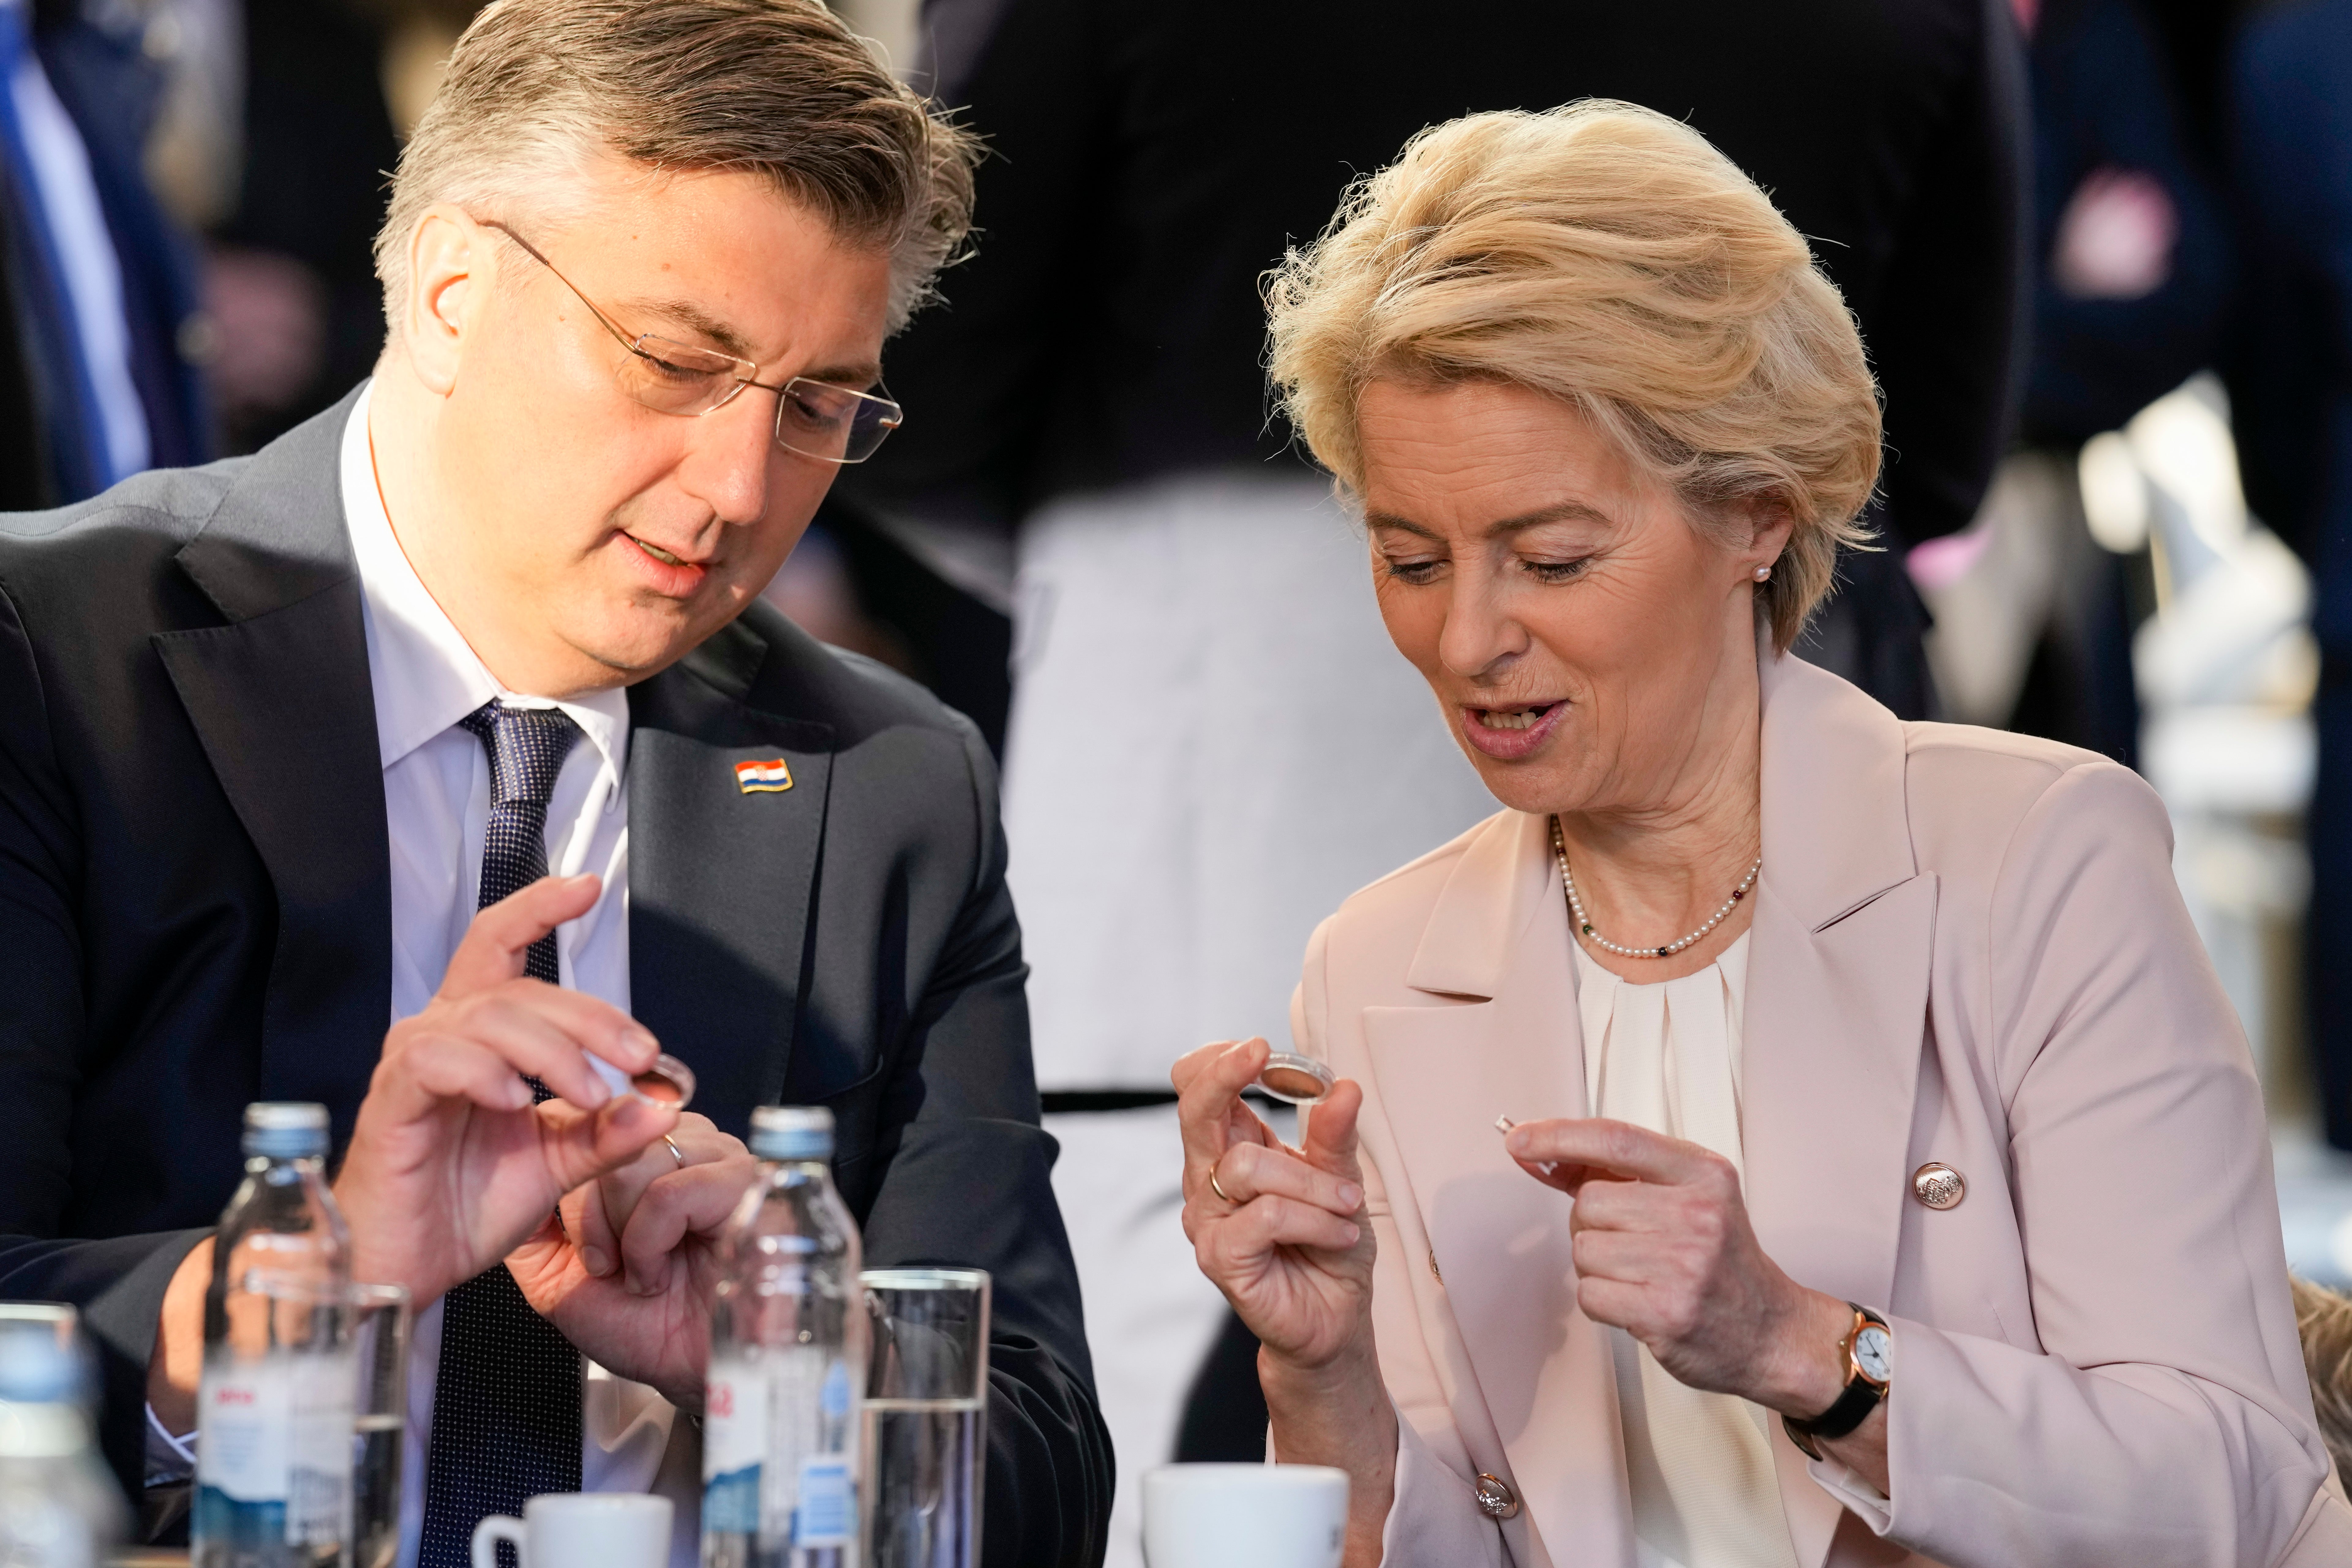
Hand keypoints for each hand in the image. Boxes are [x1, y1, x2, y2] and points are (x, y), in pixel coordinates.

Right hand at [336, 875, 680, 1305]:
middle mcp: (444, 1034)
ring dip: (552, 1051)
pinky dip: (484, 1072)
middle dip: (591, 1017)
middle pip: (523, 989)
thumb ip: (608, 1132)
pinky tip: (516, 1100)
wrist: (408, 1264)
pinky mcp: (391, 1098)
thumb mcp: (559, 1164)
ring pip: (490, 1017)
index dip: (541, 907)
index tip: (589, 886)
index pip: (504, 946)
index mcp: (482, 1036)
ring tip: (587, 1092)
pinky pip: (436, 1058)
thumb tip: (663, 1102)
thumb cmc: (468, 1208)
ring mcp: (414, 1063)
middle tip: (638, 1056)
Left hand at [508, 1114, 758, 1410]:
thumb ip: (529, 1221)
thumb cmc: (638, 1324)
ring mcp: (716, 1155)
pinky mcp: (743, 1181)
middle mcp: (681, 1141)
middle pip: (605, 1141)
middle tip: (610, 1266)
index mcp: (641, 1152)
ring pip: (634, 1163)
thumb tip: (508, 1167)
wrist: (690, 1370)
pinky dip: (650, 1245)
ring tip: (642, 1272)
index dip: (571, 1183)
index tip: (586, 1251)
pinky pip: (669, 1193)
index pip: (584, 1118)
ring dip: (623, 1236)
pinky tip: (661, 1274)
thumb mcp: (556, 1272)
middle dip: (590, 1220)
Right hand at [1175, 1038, 1372, 1370]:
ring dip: (1312, 1182)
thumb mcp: (1342, 1179)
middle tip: (1261, 1053)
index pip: (1197, 1088)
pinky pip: (1264, 1216)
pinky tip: (1338, 1234)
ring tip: (1348, 1207)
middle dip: (1225, 1075)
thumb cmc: (1330, 1244)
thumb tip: (1344, 1086)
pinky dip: (1312, 1219)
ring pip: (1248, 1166)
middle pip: (1194, 1109)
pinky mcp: (1219, 1257)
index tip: (1262, 1046)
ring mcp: (1208, 1219)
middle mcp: (1209, 1178)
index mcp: (1232, 1146)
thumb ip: (1335, 1135)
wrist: (1336, 1316)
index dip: (1219, 1060)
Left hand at [1499, 1117, 1854, 1416]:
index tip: (1519, 1139)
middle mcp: (1696, 1213)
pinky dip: (1602, 1300)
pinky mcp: (1665, 1313)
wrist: (1771, 1332)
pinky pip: (1589, 1293)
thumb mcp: (1686, 1197)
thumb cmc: (1721, 1261)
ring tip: (1641, 1276)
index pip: (1614, 1138)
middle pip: (1588, 1201)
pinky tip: (1638, 1302)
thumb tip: (1534, 1150)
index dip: (1557, 1136)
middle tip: (1633, 1245)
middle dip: (1593, 1224)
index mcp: (1702, 1173)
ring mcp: (1682, 1265)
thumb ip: (1614, 1171)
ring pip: (1583, 1248)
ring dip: (1598, 1266)